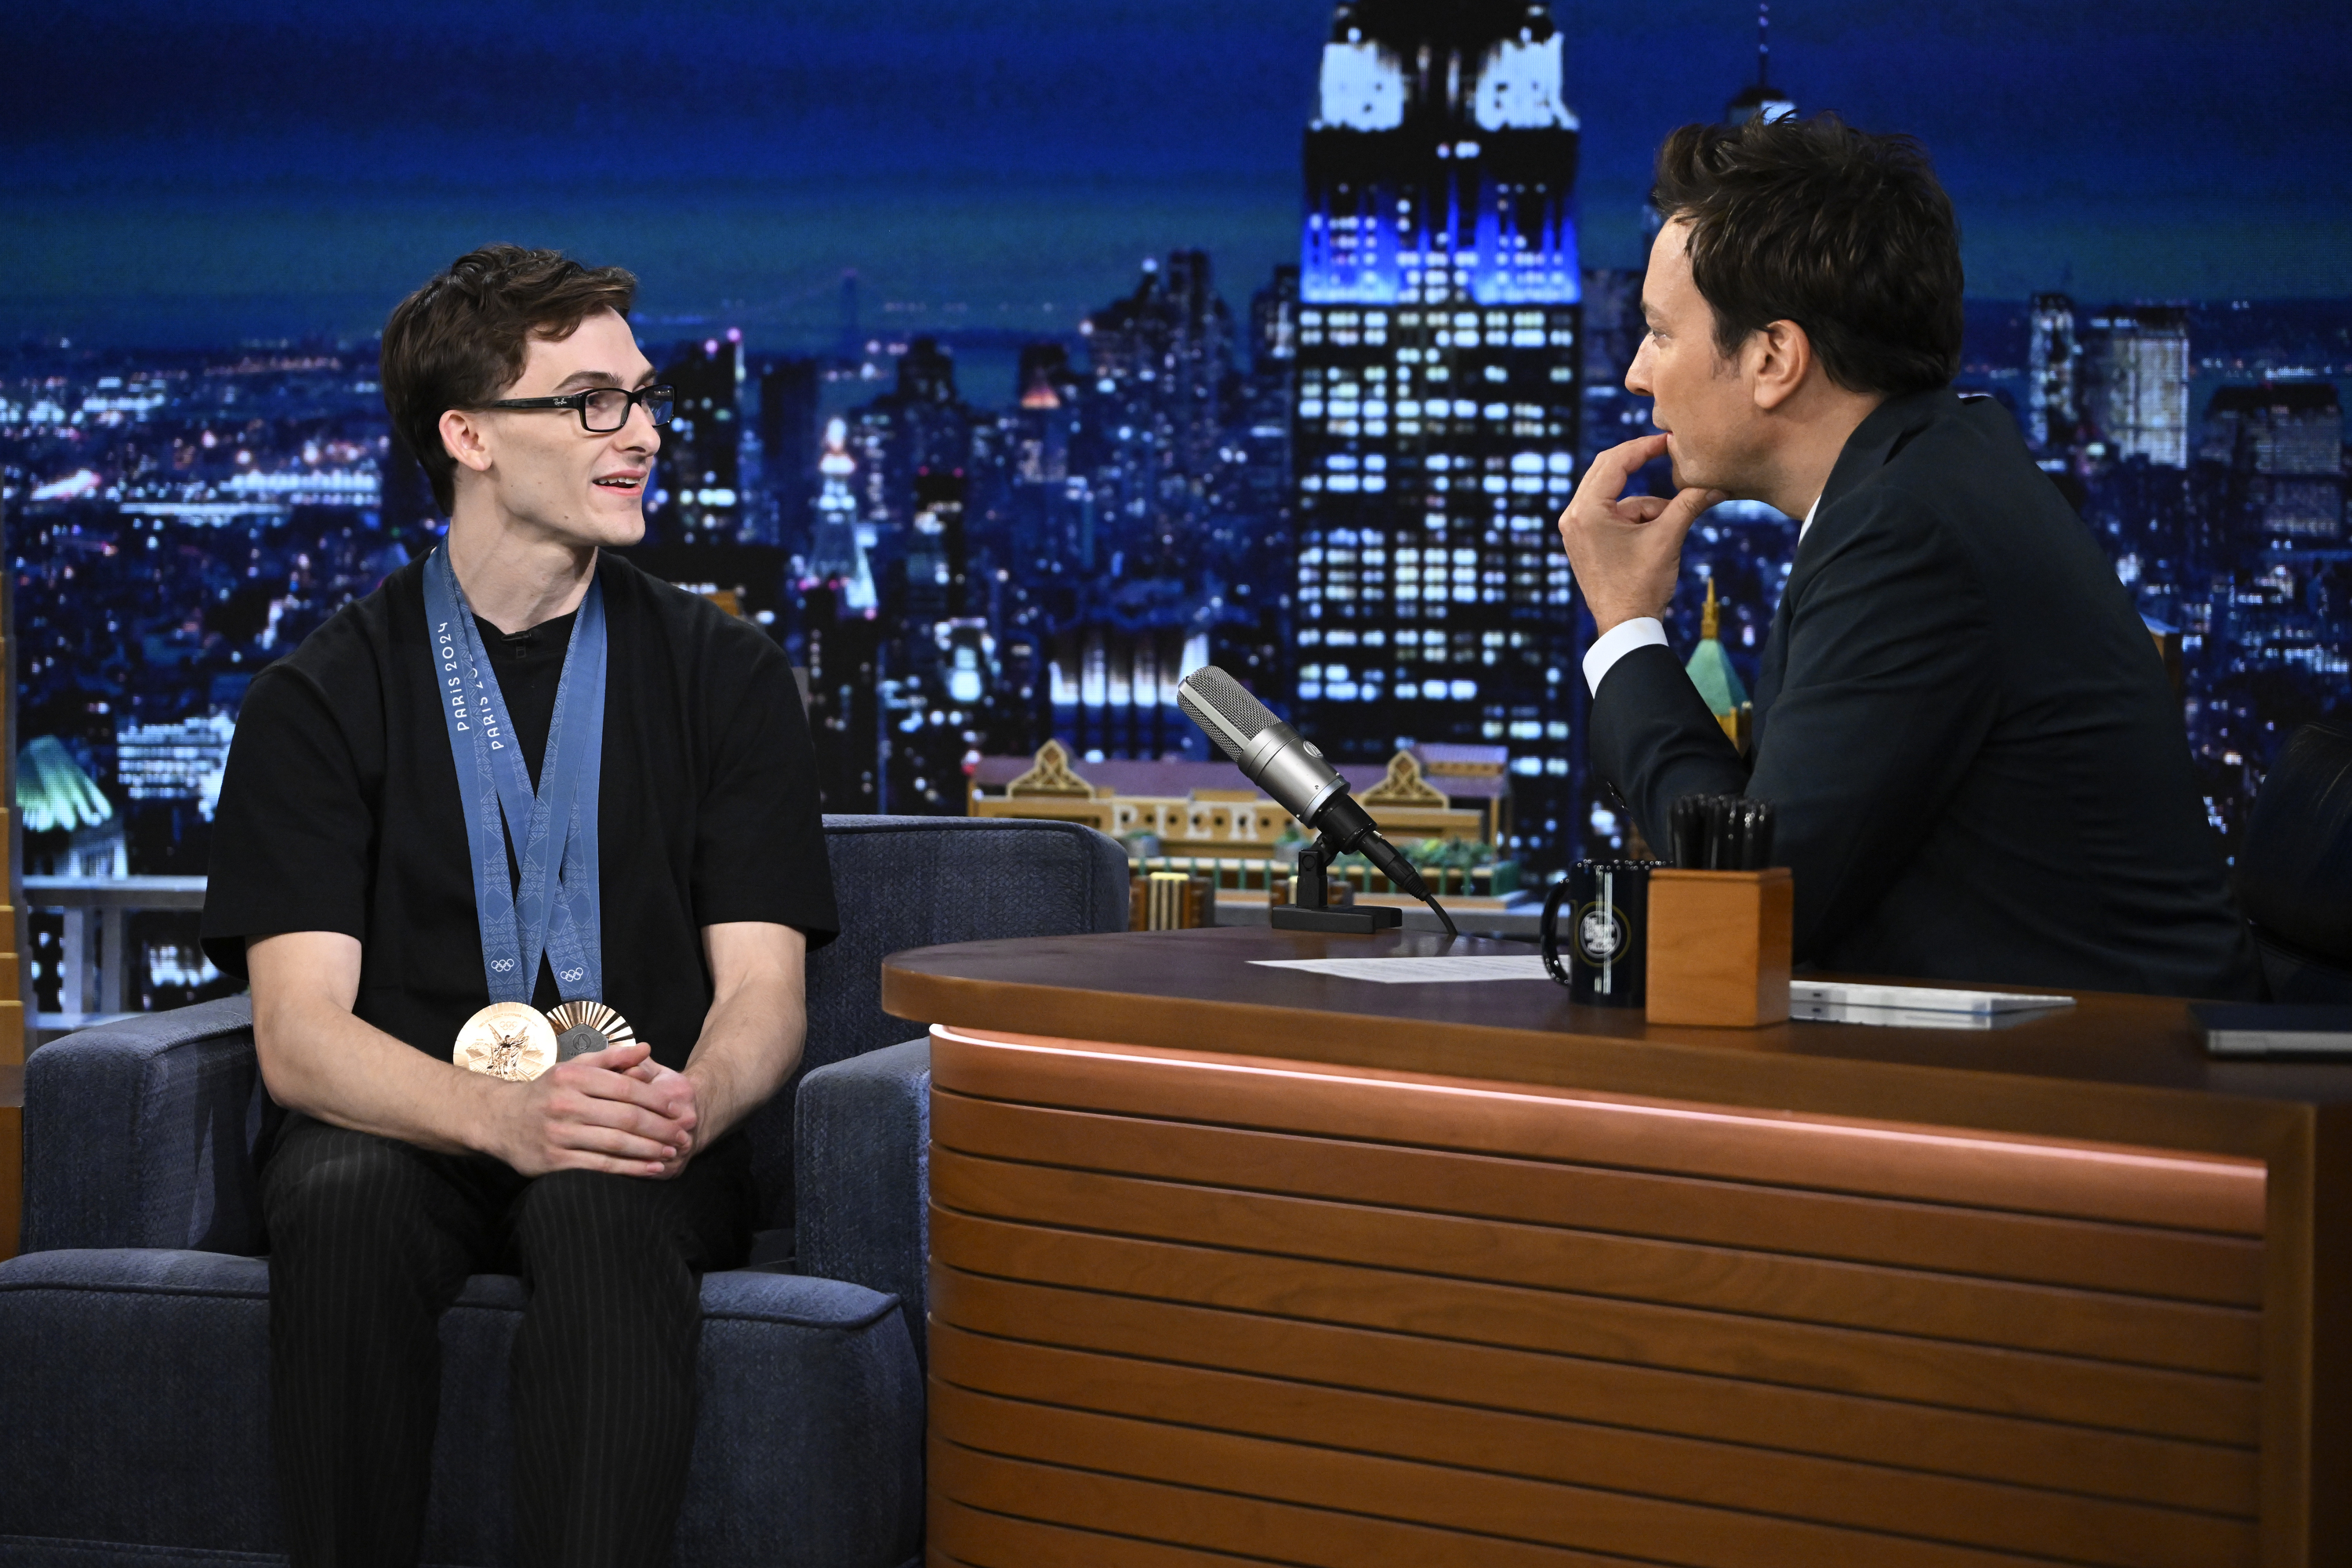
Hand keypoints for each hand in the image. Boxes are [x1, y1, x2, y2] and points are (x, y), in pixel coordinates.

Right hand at [482, 1041, 699, 1177]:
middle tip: (685, 1133)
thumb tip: (647, 1048)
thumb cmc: (547, 1092)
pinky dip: (630, 1169)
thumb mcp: (574, 1066)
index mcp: (572, 1076)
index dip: (657, 1100)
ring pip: (615, 1143)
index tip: (680, 1108)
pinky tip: (652, 1169)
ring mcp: (558, 1134)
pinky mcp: (554, 1161)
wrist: (499, 1120)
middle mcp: (564, 1104)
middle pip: (624, 1117)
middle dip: (661, 1127)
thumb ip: (611, 1058)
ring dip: (650, 1149)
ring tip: (673, 1151)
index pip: (625, 1088)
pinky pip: (600, 1166)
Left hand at [1557, 434, 1724, 633]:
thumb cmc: (1642, 585)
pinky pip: (1611, 515)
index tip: (1669, 439)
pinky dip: (1635, 519)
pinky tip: (1654, 540)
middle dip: (1640, 463)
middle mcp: (1573, 516)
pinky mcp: (1583, 541)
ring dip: (1645, 506)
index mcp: (1586, 511)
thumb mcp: (1668, 538)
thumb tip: (1718, 483)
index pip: (1614, 461)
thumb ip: (1689, 504)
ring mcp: (1575, 529)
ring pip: (1615, 497)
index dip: (1644, 446)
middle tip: (1668, 452)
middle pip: (1607, 470)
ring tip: (1667, 530)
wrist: (1626, 627)